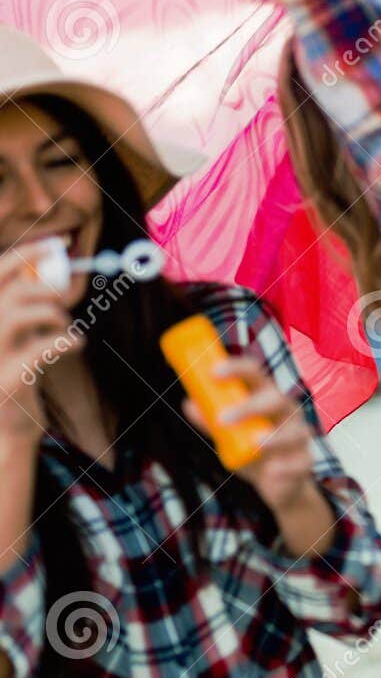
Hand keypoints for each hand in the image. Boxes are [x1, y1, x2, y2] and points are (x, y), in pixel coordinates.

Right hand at [0, 248, 78, 442]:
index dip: (27, 254)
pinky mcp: (4, 381)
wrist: (7, 433)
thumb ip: (25, 312)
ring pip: (18, 313)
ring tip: (64, 328)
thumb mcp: (18, 339)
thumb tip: (51, 274)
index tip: (57, 244)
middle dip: (47, 290)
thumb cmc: (16, 380)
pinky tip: (75, 344)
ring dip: (53, 315)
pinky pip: (40, 348)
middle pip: (10, 292)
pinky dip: (66, 340)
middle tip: (64, 304)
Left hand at [183, 354, 314, 514]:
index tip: (213, 372)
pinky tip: (272, 472)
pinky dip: (284, 468)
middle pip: (275, 398)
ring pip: (293, 431)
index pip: (254, 373)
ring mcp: (299, 435)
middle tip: (223, 419)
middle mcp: (286, 411)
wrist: (279, 484)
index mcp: (266, 396)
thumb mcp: (228, 435)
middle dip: (250, 406)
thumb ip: (211, 420)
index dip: (236, 369)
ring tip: (255, 444)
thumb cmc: (252, 451)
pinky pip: (299, 463)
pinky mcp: (306, 461)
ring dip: (274, 436)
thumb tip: (190, 403)